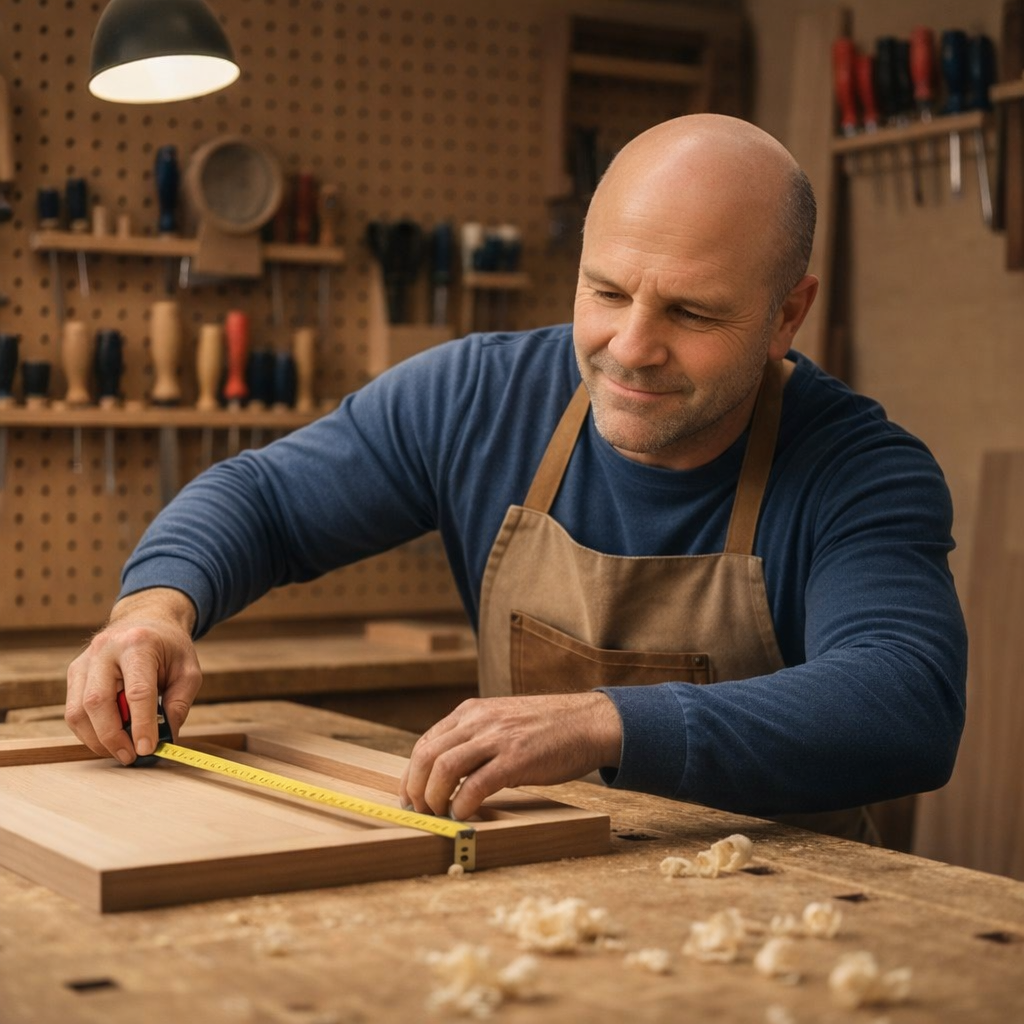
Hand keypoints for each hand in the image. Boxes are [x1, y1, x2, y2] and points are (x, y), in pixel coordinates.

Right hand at [65, 588, 200, 763]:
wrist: (147, 620)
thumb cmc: (169, 647)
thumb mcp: (188, 670)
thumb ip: (179, 703)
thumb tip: (165, 739)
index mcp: (138, 643)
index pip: (137, 692)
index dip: (141, 725)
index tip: (147, 749)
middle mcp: (105, 650)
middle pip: (98, 702)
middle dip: (113, 736)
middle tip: (131, 756)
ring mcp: (85, 660)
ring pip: (78, 710)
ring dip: (97, 739)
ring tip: (121, 751)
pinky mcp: (75, 672)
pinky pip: (73, 710)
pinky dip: (89, 731)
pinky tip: (108, 738)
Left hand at [399, 692, 622, 819]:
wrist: (589, 722)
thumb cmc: (548, 729)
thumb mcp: (503, 721)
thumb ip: (476, 738)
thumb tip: (448, 772)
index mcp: (472, 711)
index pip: (426, 742)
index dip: (413, 774)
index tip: (411, 797)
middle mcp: (478, 720)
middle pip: (426, 755)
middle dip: (415, 789)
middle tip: (418, 812)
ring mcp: (497, 738)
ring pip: (443, 768)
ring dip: (433, 798)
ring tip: (439, 816)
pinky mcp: (516, 759)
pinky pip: (475, 784)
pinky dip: (462, 804)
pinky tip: (464, 814)